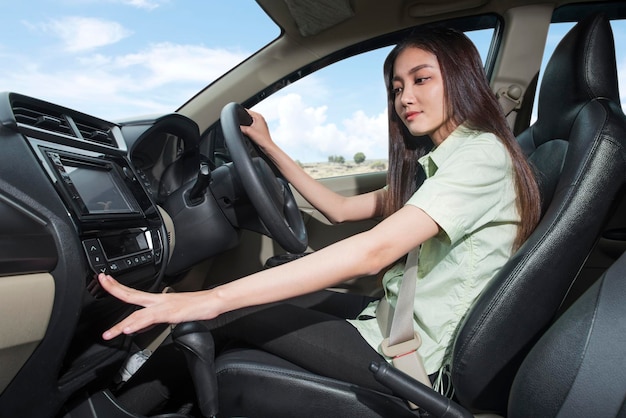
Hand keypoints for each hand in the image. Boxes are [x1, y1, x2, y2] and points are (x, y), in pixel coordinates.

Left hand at [98, 273, 215, 339]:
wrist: (211, 302)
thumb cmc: (196, 306)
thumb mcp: (172, 312)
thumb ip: (154, 319)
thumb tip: (141, 325)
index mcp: (157, 299)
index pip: (132, 292)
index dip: (118, 286)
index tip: (105, 280)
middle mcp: (158, 300)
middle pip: (131, 295)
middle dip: (114, 289)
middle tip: (101, 282)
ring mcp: (164, 306)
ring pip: (138, 313)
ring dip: (121, 324)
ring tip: (110, 333)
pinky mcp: (171, 313)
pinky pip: (151, 319)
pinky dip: (138, 324)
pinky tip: (129, 329)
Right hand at [239, 109, 275, 150]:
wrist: (267, 147)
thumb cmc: (262, 139)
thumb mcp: (248, 131)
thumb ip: (241, 127)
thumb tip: (236, 126)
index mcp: (258, 116)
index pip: (246, 110)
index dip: (240, 113)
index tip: (236, 117)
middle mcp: (260, 118)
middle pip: (247, 116)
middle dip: (243, 120)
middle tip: (241, 125)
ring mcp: (260, 124)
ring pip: (249, 121)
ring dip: (246, 125)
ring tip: (246, 130)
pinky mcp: (259, 129)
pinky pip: (251, 126)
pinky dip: (249, 128)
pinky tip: (248, 132)